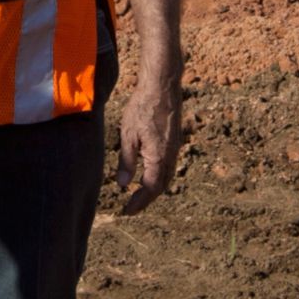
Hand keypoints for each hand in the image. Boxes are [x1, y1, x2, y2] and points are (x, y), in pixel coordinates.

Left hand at [114, 78, 181, 214]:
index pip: (151, 188)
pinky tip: (149, 173)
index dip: (139, 202)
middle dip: (147, 199)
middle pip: (162, 186)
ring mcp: (175, 148)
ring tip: (139, 195)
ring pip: (167, 176)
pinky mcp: (174, 140)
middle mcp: (171, 155)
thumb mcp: (128, 135)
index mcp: (159, 157)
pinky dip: (159, 176)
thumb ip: (126, 161)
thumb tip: (122, 184)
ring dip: (154, 189)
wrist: (162, 86)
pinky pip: (169, 165)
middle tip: (132, 208)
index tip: (127, 211)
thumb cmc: (143, 107)